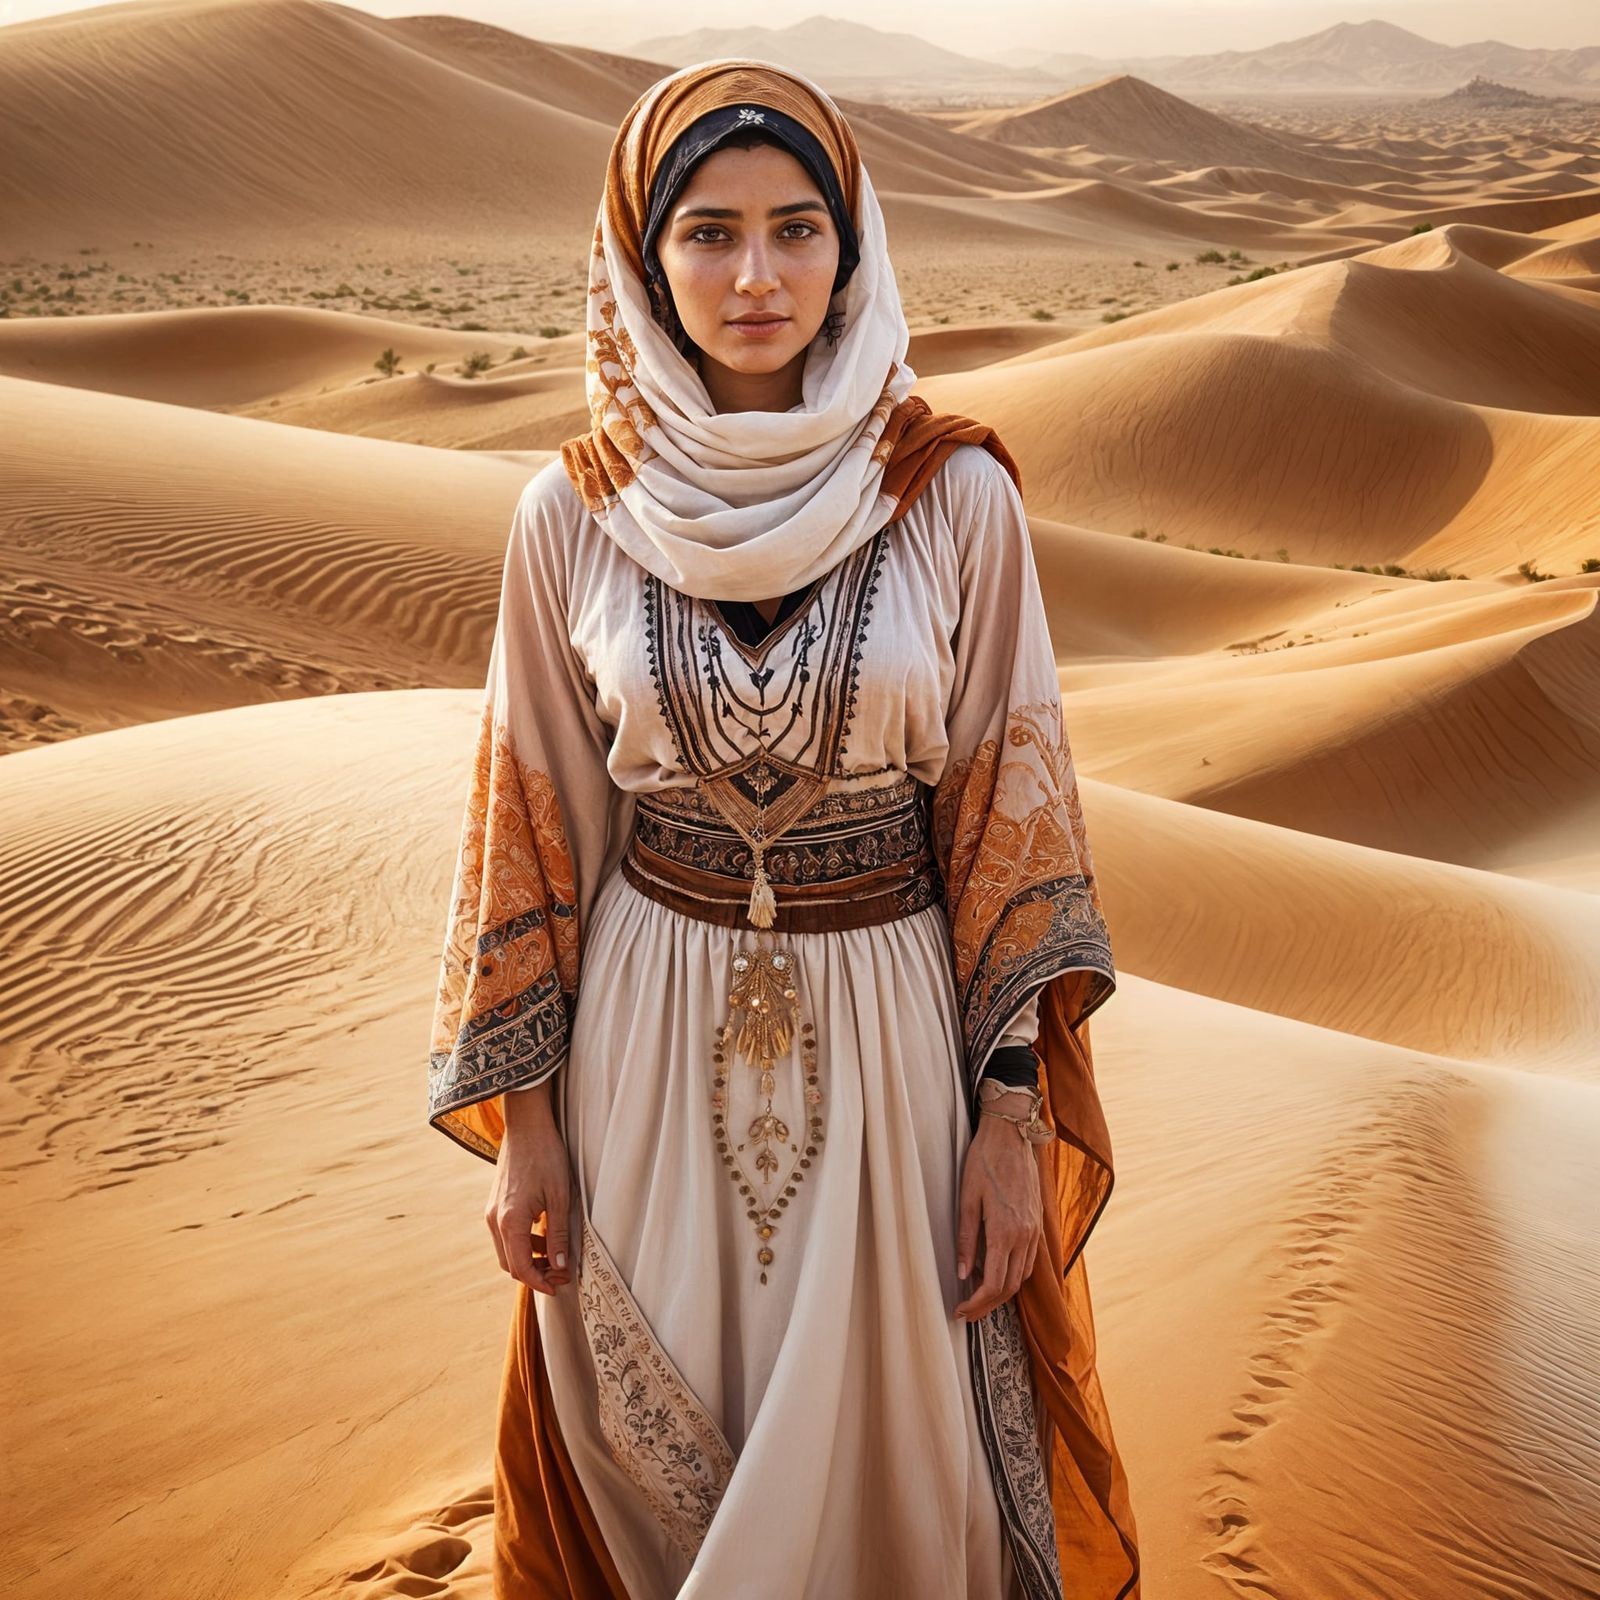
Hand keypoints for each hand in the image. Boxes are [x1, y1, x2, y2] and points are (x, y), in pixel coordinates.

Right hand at [485, 1079, 573, 1294]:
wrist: (527, 1124)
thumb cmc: (546, 1156)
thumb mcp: (560, 1196)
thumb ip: (559, 1234)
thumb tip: (560, 1266)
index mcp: (510, 1221)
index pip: (521, 1267)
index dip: (539, 1282)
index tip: (559, 1286)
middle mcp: (495, 1220)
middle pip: (510, 1264)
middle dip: (534, 1274)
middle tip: (560, 1273)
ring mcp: (491, 1211)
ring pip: (506, 1250)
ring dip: (528, 1258)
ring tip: (555, 1255)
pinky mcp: (494, 1204)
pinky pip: (505, 1234)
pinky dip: (522, 1243)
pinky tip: (544, 1234)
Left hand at [953, 1103, 1043, 1321]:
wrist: (1011, 1135)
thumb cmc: (984, 1162)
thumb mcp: (966, 1199)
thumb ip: (965, 1239)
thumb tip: (962, 1275)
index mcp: (1005, 1231)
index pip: (994, 1284)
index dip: (977, 1304)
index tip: (960, 1311)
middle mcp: (1025, 1235)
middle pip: (1010, 1287)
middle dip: (988, 1306)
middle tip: (966, 1313)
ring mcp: (1034, 1230)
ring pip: (1022, 1276)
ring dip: (1002, 1293)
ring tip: (978, 1297)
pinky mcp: (1038, 1223)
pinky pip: (1029, 1260)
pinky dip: (1014, 1274)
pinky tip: (997, 1272)